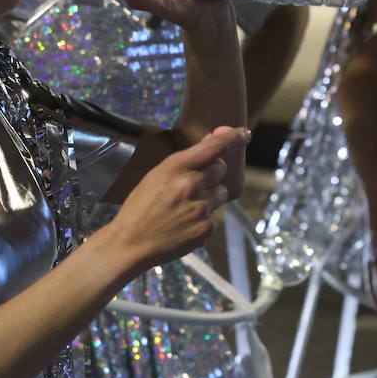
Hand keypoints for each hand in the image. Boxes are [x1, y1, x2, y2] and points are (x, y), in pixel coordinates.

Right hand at [101, 126, 248, 273]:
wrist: (131, 243)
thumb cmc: (140, 206)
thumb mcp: (157, 176)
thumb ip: (186, 160)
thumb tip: (210, 139)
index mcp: (175, 167)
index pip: (213, 147)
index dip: (232, 137)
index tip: (245, 133)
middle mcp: (191, 184)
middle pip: (220, 168)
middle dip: (212, 173)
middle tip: (195, 184)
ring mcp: (201, 208)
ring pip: (221, 193)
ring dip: (210, 197)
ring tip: (187, 207)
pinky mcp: (206, 228)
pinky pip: (215, 217)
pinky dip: (204, 219)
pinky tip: (184, 225)